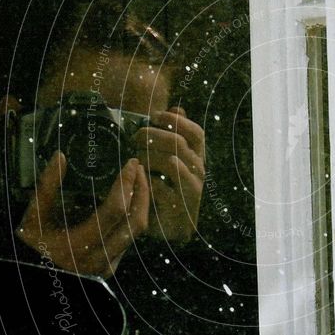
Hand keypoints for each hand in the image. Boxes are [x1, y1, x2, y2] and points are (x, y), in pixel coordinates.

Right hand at [16, 151, 149, 277]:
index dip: (125, 184)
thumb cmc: (29, 247)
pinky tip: (129, 200)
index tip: (130, 163)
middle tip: (138, 169)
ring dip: (141, 204)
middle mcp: (98, 259)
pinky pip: (130, 238)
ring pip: (137, 231)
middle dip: (142, 192)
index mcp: (79, 245)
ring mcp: (107, 266)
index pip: (115, 210)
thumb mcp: (32, 217)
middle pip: (136, 221)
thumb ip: (46, 188)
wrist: (31, 280)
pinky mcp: (111, 266)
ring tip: (136, 180)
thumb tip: (59, 157)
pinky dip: (132, 216)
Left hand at [133, 107, 204, 242]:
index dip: (177, 120)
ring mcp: (191, 187)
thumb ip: (174, 134)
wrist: (172, 226)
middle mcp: (198, 170)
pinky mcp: (180, 205)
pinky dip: (146, 181)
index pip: (196, 132)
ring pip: (169, 161)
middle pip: (178, 142)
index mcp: (197, 157)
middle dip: (153, 135)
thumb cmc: (168, 188)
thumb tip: (177, 108)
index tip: (156, 116)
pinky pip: (159, 186)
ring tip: (137, 160)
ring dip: (148, 157)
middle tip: (136, 137)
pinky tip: (140, 181)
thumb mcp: (172, 158)